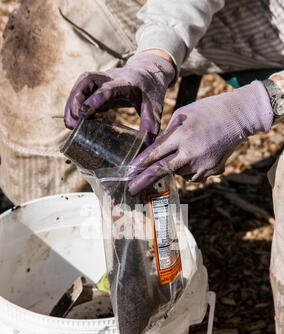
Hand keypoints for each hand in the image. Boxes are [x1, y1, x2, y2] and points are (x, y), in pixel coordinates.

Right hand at [64, 53, 174, 145]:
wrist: (146, 73)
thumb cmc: (150, 91)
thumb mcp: (154, 108)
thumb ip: (150, 126)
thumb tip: (146, 148)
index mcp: (125, 83)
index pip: (107, 90)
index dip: (95, 101)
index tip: (84, 114)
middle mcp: (109, 77)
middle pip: (87, 83)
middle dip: (76, 101)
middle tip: (73, 124)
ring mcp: (99, 79)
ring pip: (79, 86)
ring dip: (71, 104)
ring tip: (69, 125)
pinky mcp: (94, 86)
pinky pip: (79, 92)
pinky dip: (73, 105)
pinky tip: (72, 120)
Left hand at [128, 81, 272, 194]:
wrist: (238, 116)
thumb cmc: (207, 111)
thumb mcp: (182, 114)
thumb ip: (167, 134)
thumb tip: (152, 151)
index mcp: (182, 135)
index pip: (156, 154)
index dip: (140, 164)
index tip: (128, 172)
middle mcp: (191, 152)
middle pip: (163, 170)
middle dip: (145, 181)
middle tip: (131, 189)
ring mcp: (203, 164)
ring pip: (179, 173)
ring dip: (175, 166)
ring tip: (188, 148)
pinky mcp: (212, 170)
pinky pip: (193, 176)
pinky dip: (189, 169)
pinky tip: (197, 155)